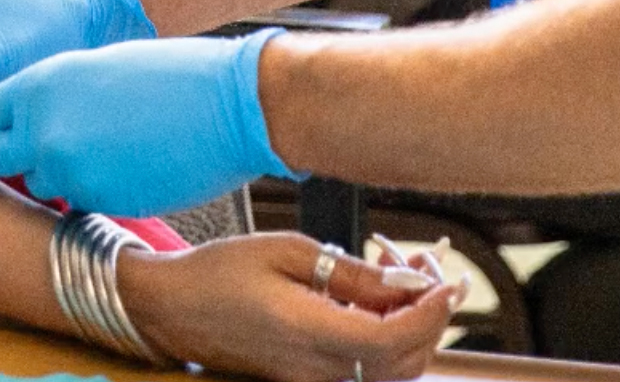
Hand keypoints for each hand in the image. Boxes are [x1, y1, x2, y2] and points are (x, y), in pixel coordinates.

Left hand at [0, 29, 297, 215]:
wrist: (231, 105)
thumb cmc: (175, 76)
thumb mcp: (103, 68)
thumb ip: (62, 94)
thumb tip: (42, 118)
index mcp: (43, 83)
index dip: (11, 121)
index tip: (26, 127)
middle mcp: (44, 129)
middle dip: (6, 160)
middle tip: (36, 158)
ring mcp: (69, 171)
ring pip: (38, 185)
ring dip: (58, 178)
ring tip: (102, 158)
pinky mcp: (100, 203)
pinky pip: (79, 203)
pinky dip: (94, 192)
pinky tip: (127, 171)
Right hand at [119, 233, 454, 381]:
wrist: (170, 307)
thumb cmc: (220, 271)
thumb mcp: (288, 251)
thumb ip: (353, 273)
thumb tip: (410, 282)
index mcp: (311, 333)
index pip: (397, 338)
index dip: (433, 311)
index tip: (449, 278)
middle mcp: (316, 369)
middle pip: (405, 361)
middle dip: (430, 314)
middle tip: (426, 264)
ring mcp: (311, 379)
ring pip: (390, 369)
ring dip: (410, 325)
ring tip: (398, 272)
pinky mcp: (306, 378)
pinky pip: (365, 367)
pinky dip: (384, 335)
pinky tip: (371, 296)